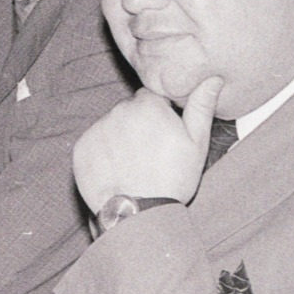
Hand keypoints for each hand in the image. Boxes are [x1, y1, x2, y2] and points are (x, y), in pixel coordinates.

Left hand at [72, 77, 222, 212]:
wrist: (139, 215)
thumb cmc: (173, 179)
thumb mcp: (196, 143)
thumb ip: (201, 106)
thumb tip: (212, 78)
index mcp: (146, 105)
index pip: (150, 97)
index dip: (159, 114)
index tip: (163, 134)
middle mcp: (118, 110)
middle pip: (129, 110)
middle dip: (138, 125)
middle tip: (150, 153)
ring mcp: (97, 129)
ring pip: (111, 126)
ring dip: (119, 138)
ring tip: (133, 164)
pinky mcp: (81, 148)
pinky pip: (94, 142)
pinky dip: (102, 152)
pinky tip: (117, 170)